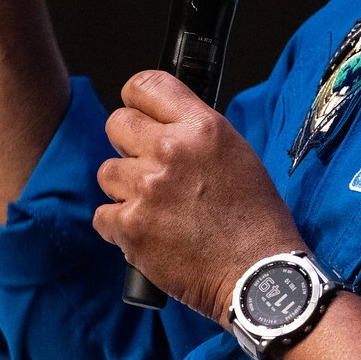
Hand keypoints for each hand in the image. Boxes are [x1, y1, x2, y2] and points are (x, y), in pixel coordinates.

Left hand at [94, 70, 306, 323]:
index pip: (145, 85)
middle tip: (148, 168)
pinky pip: (103, 215)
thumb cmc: (255, 218)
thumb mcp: (236, 154)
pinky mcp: (131, 227)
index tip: (138, 114)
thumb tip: (160, 126)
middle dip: (127, 145)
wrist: (258, 274)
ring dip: (125, 189)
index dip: (136, 100)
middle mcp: (171, 150)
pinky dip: (119, 226)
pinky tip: (149, 233)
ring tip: (156, 208)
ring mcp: (147, 189)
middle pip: (116, 124)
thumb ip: (195, 133)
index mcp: (202, 127)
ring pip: (107, 172)